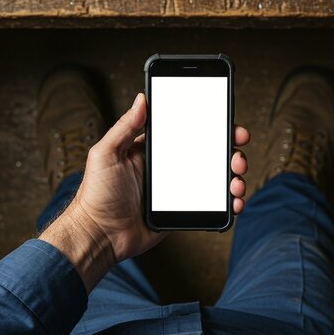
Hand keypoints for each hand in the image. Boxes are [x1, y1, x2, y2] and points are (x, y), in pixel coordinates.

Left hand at [40, 92, 249, 290]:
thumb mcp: (106, 154)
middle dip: (229, 149)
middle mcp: (168, 167)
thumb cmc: (95, 195)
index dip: (210, 125)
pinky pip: (211, 204)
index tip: (228, 122)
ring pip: (215, 177)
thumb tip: (141, 99)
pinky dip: (228, 201)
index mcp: (152, 150)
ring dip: (233, 175)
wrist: (99, 236)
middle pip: (208, 152)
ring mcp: (177, 190)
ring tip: (236, 180)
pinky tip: (234, 200)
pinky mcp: (181, 211)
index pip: (187, 131)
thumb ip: (124, 127)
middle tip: (238, 152)